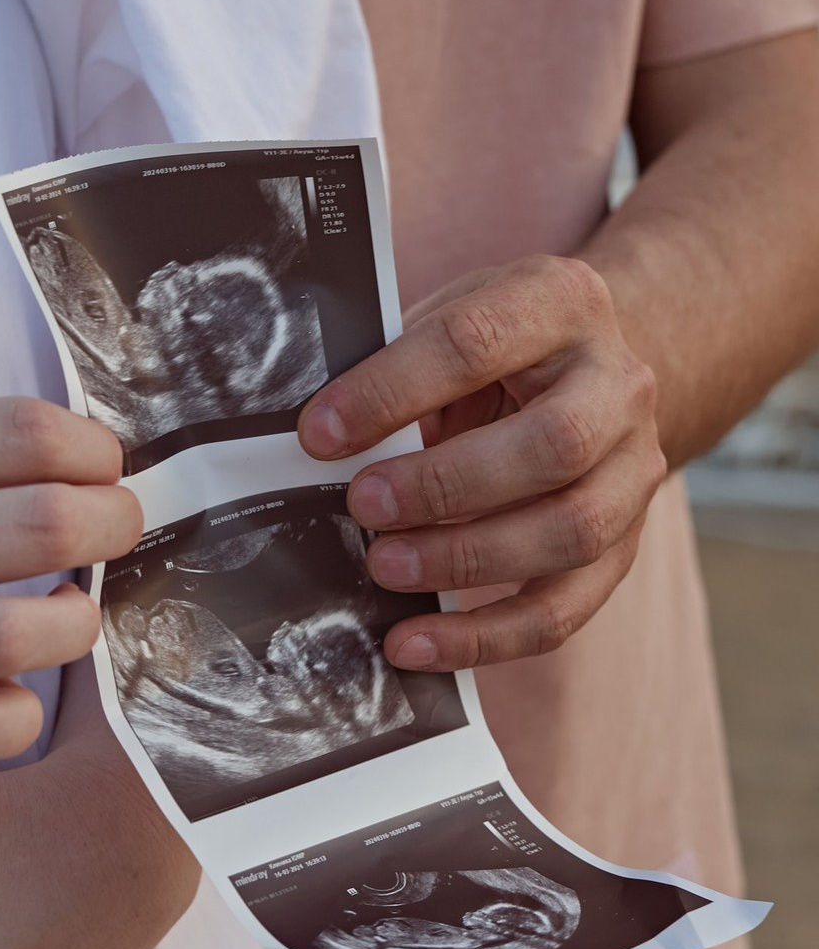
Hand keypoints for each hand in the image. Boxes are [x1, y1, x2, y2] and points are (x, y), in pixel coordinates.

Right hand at [0, 398, 140, 801]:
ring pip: (15, 634)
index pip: (18, 431)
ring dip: (76, 627)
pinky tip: (6, 699)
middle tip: (117, 536)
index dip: (97, 453)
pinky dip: (19, 716)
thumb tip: (76, 466)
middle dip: (114, 528)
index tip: (106, 474)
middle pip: (40, 523)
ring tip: (67, 621)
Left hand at [297, 255, 665, 668]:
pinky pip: (563, 607)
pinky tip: (413, 644)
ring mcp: (633, 470)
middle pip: (553, 444)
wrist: (582, 371)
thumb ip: (392, 373)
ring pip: (571, 531)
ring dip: (466, 559)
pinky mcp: (623, 545)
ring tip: (383, 568)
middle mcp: (618, 385)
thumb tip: (315, 444)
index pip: (476, 344)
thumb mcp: (444, 327)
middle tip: (362, 504)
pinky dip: (484, 637)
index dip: (390, 392)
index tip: (318, 434)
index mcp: (559, 304)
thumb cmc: (488, 353)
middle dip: (444, 484)